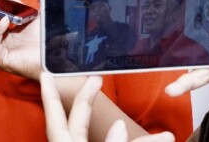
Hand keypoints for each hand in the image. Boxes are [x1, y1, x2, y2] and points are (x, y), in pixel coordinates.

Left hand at [40, 72, 172, 141]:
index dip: (49, 94)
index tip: (45, 73)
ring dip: (136, 135)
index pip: (55, 116)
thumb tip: (120, 126)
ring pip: (110, 137)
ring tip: (161, 132)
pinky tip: (163, 139)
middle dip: (88, 97)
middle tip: (96, 78)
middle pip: (80, 119)